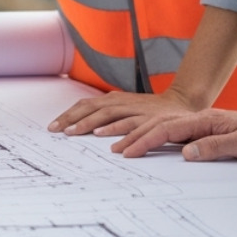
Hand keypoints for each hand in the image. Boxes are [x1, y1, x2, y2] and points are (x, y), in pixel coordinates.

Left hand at [46, 88, 201, 137]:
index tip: (52, 126)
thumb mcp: (129, 107)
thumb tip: (90, 121)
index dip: (69, 114)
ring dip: (89, 124)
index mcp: (115, 99)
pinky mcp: (149, 118)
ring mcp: (135, 109)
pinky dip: (115, 130)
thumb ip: (112, 112)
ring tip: (73, 133)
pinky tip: (103, 138)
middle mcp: (122, 101)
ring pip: (107, 114)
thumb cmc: (153, 110)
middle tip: (55, 131)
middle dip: (72, 119)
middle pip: (92, 107)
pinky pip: (130, 124)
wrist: (184, 103)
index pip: (86, 104)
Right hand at [112, 108, 236, 160]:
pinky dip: (153, 136)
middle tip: (113, 150)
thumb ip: (217, 146)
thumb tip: (187, 153)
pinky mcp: (202, 132)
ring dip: (139, 134)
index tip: (127, 151)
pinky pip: (171, 133)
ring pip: (162, 127)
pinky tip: (144, 142)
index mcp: (206, 120)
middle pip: (158, 125)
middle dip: (133, 136)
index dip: (145, 140)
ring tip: (119, 144)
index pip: (168, 129)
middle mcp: (199, 119)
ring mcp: (200, 124)